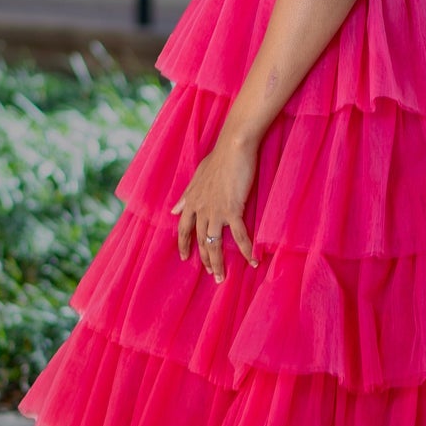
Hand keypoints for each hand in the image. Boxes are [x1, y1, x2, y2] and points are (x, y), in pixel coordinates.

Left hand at [173, 126, 258, 282]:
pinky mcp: (233, 209)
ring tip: (222, 277)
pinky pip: (240, 236)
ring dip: (219, 263)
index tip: (184, 258)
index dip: (183, 244)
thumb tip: (173, 210)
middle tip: (211, 274)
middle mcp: (201, 209)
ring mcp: (216, 211)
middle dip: (205, 260)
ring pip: (214, 244)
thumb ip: (186, 196)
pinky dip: (247, 250)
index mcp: (192, 201)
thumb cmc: (218, 159)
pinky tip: (253, 261)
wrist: (233, 148)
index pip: (183, 229)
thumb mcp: (197, 177)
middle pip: (199, 241)